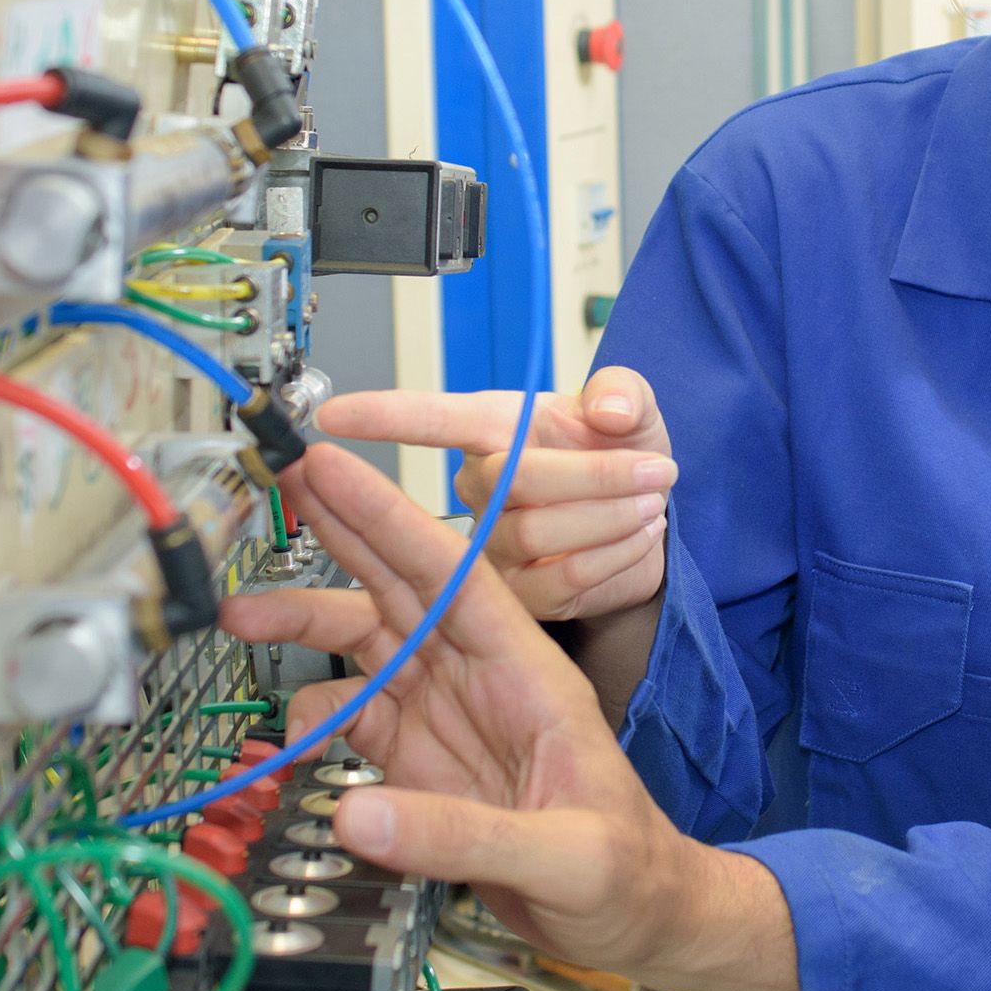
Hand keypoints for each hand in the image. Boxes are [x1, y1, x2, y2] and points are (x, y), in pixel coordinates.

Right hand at [219, 445, 804, 990]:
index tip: (331, 467)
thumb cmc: (625, 873)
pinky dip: (314, 719)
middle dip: (339, 534)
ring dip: (304, 625)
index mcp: (525, 670)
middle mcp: (478, 678)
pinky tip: (289, 732)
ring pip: (365, 646)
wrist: (636, 921)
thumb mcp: (564, 856)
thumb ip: (460, 837)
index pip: (451, 575)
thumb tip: (352, 812)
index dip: (389, 518)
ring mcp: (445, 717)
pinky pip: (354, 721)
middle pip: (399, 588)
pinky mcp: (419, 765)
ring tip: (235, 612)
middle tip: (278, 477)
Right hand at [318, 366, 676, 621]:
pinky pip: (562, 580)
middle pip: (514, 482)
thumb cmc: (625, 454)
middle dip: (595, 477)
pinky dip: (616, 556)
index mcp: (496, 429)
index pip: (430, 419)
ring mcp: (493, 549)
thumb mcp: (633, 410)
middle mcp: (482, 489)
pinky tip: (635, 539)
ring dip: (612, 518)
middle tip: (655, 470)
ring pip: (538, 535)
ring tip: (649, 504)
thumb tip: (609, 410)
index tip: (335, 417)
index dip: (383, 418)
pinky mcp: (521, 598)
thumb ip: (624, 392)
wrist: (650, 522)